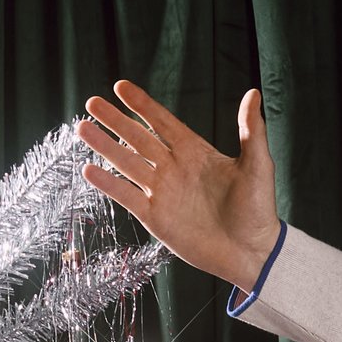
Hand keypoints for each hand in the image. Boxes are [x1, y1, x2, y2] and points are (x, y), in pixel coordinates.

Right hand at [79, 80, 281, 295]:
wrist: (253, 254)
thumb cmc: (259, 211)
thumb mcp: (258, 166)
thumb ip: (251, 130)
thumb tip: (254, 93)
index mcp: (195, 153)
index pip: (162, 122)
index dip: (142, 105)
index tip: (120, 87)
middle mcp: (174, 169)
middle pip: (138, 138)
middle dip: (115, 120)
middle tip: (92, 103)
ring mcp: (163, 193)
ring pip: (127, 163)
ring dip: (105, 146)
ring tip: (82, 128)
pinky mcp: (156, 218)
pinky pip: (127, 196)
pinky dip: (109, 184)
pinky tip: (90, 169)